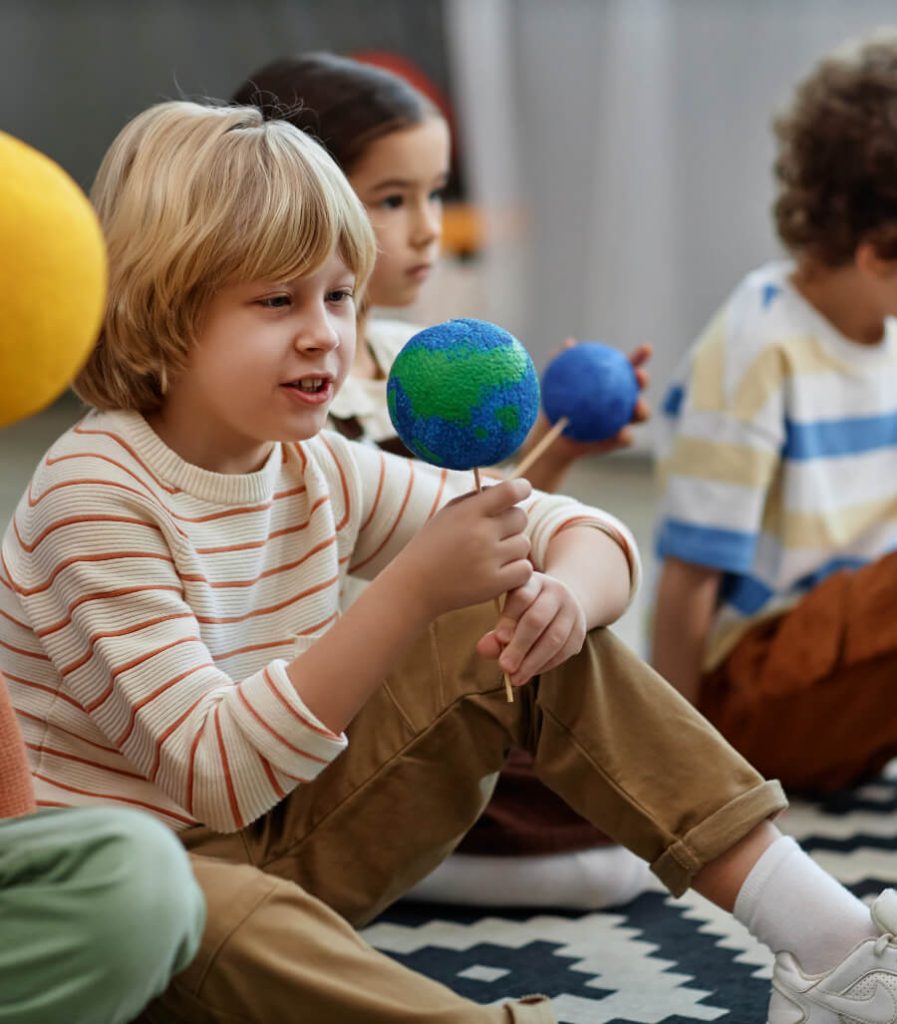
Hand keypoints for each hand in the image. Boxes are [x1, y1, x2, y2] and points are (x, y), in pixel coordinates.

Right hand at [396, 477, 533, 618]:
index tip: (522, 490)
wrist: (414, 585)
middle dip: (512, 523)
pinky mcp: (494, 584)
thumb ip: (477, 499)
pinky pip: (525, 569)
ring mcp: (488, 560)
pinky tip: (500, 570)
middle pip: (520, 518)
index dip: (521, 488)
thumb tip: (511, 490)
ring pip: (524, 544)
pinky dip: (517, 570)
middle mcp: (480, 534)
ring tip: (492, 555)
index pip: (508, 492)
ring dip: (513, 548)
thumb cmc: (433, 545)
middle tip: (496, 533)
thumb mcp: (448, 514)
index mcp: (468, 513)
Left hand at [475, 571, 586, 686]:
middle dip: (520, 646)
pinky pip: (563, 652)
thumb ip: (497, 631)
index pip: (522, 596)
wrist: (562, 602)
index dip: (509, 618)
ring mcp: (572, 611)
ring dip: (533, 661)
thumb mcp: (510, 611)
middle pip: (538, 619)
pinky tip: (529, 673)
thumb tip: (484, 649)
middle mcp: (556, 592)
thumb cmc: (526, 609)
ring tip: (515, 678)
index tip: (499, 638)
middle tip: (504, 666)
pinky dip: (545, 665)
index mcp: (533, 581)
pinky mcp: (580, 631)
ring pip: (554, 638)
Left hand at [533, 339, 652, 459]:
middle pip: (640, 387)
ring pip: (642, 414)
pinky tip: (621, 433)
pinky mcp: (620, 439)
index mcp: (614, 381)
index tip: (646, 348)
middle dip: (643, 379)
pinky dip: (626, 435)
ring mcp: (624, 419)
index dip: (640, 356)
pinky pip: (626, 438)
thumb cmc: (557, 403)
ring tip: (636, 406)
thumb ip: (562, 362)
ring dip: (643, 409)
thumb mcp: (555, 382)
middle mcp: (623, 398)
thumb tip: (569, 344)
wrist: (553, 434)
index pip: (630, 365)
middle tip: (639, 375)